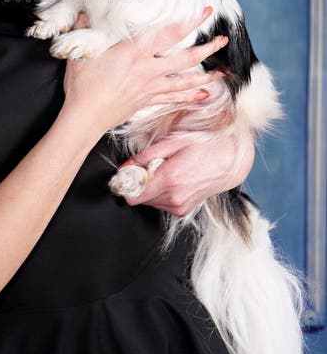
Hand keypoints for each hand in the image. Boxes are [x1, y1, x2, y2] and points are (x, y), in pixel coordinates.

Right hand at [61, 8, 228, 144]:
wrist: (83, 119)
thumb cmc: (81, 85)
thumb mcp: (81, 51)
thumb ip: (84, 27)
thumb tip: (83, 11)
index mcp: (135, 52)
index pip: (170, 33)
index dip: (192, 21)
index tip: (207, 12)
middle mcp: (148, 69)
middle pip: (186, 58)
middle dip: (208, 48)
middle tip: (223, 40)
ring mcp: (149, 87)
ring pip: (185, 80)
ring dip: (206, 75)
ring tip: (223, 71)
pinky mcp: (146, 101)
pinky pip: (173, 98)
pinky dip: (188, 97)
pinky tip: (201, 95)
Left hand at [120, 129, 254, 215]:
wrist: (231, 160)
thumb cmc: (204, 146)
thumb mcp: (173, 143)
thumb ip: (145, 156)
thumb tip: (124, 167)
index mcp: (169, 180)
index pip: (133, 194)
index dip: (126, 184)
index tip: (126, 175)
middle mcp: (174, 198)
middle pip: (139, 198)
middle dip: (139, 183)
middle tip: (150, 167)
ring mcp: (179, 207)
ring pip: (149, 202)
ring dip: (151, 188)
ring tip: (165, 171)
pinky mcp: (183, 211)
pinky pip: (161, 204)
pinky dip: (161, 193)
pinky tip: (172, 179)